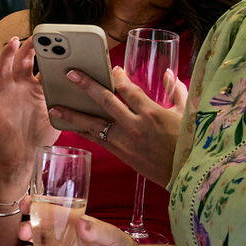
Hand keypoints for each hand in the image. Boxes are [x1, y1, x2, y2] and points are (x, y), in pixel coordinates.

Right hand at [0, 36, 59, 173]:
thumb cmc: (39, 136)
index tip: (55, 37)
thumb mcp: (57, 115)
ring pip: (3, 70)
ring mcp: (4, 97)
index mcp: (34, 88)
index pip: (38, 63)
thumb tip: (91, 89)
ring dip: (6, 55)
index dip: (44, 50)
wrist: (21, 158)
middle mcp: (18, 88)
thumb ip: (67, 99)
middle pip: (21, 61)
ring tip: (12, 42)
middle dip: (28, 47)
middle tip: (38, 35)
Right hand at [20, 211, 141, 245]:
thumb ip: (96, 230)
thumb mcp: (112, 237)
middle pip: (33, 234)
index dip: (33, 207)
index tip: (26, 204)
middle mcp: (58, 242)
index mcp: (68, 225)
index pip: (46, 213)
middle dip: (24, 231)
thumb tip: (81, 222)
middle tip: (25, 232)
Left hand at [64, 65, 188, 186]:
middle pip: (106, 101)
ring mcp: (125, 142)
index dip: (117, 77)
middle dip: (87, 86)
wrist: (186, 176)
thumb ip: (176, 91)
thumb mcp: (187, 114)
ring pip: (95, 124)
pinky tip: (71, 126)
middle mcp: (135, 126)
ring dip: (74, 115)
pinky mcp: (120, 154)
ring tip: (56, 107)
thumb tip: (167, 74)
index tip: (111, 69)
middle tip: (71, 74)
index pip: (128, 89)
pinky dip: (84, 132)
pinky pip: (97, 140)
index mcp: (152, 113)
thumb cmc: (189, 144)